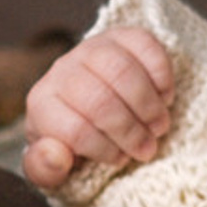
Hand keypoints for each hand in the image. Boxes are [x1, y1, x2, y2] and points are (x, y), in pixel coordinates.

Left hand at [21, 26, 175, 189]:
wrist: (89, 108)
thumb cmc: (73, 144)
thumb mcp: (54, 166)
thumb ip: (45, 170)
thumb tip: (55, 156)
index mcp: (42, 105)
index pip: (75, 129)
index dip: (105, 150)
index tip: (120, 160)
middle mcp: (62, 71)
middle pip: (100, 100)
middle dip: (130, 131)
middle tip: (146, 148)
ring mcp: (92, 49)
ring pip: (122, 70)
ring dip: (148, 105)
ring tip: (157, 126)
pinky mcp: (121, 36)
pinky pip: (145, 46)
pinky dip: (161, 76)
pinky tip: (163, 97)